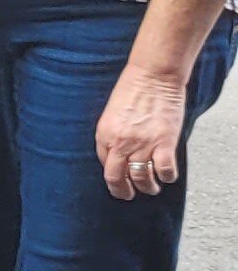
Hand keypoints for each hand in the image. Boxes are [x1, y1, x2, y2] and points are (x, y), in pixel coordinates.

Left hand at [97, 64, 189, 198]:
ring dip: (147, 187)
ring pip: (142, 179)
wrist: (152, 76)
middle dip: (122, 191)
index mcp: (104, 135)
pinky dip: (167, 177)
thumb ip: (113, 133)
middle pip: (117, 178)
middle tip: (128, 194)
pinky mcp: (164, 143)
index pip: (104, 165)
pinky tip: (167, 174)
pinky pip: (165, 171)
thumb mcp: (112, 113)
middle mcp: (120, 143)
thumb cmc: (132, 89)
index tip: (118, 178)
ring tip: (151, 188)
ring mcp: (142, 145)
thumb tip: (119, 152)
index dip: (112, 174)